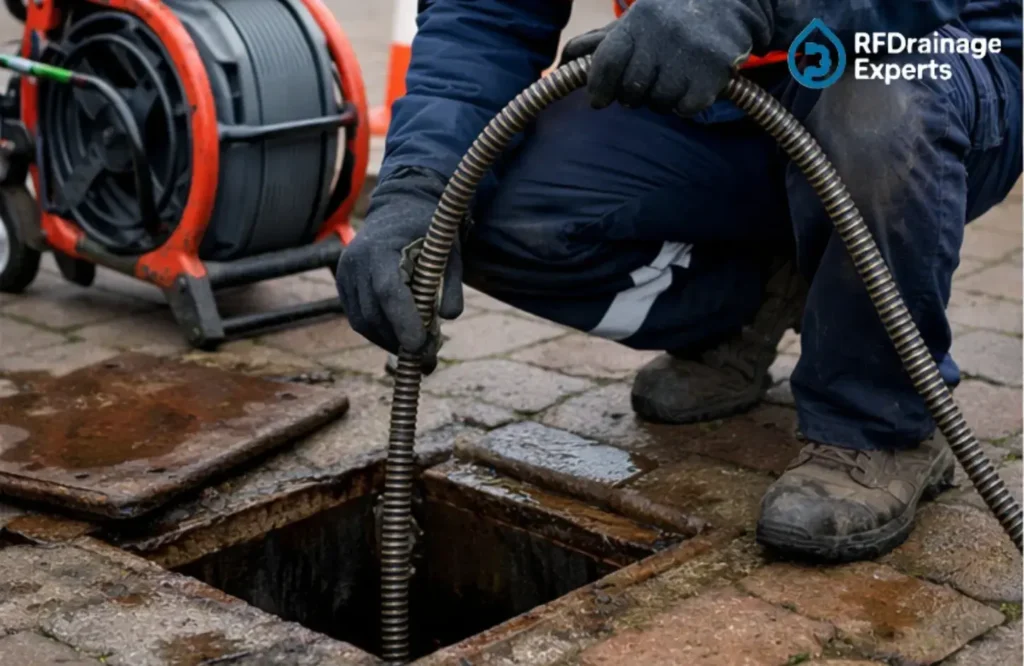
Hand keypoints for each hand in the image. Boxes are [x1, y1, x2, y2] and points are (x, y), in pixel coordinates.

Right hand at [335, 167, 461, 372]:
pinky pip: (359, 319)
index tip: (420, 346)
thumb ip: (449, 283)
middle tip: (428, 359)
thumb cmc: (427, 229)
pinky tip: (401, 339)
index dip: (402, 322)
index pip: (388, 292)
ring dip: (390, 342)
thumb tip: (448, 317)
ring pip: (363, 322)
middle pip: (373, 313)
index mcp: (380, 248)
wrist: (398, 208)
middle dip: (400, 340)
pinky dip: (380, 333)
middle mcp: (355, 262)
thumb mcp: (447, 250)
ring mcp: (345, 275)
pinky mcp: (344, 286)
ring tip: (418, 354)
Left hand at [560, 0, 771, 116]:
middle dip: (632, 95)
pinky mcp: (715, 71)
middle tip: (643, 85)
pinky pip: (686, 108)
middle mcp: (662, 35)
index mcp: (638, 21)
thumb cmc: (670, 18)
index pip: (607, 62)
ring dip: (660, 100)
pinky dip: (685, 105)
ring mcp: (690, 54)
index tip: (598, 100)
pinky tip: (691, 86)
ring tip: (671, 81)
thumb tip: (563, 61)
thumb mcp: (636, 22)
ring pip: (658, 102)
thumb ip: (599, 43)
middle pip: (631, 90)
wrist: (730, 3)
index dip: (599, 87)